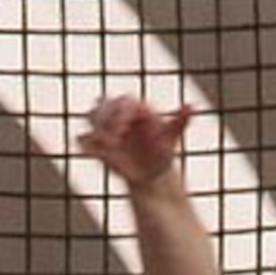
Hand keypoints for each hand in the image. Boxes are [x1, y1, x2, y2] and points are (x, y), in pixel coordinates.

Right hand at [77, 96, 193, 187]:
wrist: (153, 173)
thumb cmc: (163, 151)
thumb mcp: (172, 136)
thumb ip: (180, 120)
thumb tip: (192, 106)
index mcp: (135, 107)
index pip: (124, 101)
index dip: (121, 113)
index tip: (125, 129)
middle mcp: (119, 114)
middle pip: (102, 105)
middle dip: (104, 119)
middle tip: (114, 139)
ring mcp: (106, 128)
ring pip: (90, 117)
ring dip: (93, 129)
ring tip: (104, 146)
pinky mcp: (97, 145)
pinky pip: (83, 140)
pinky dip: (84, 144)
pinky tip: (94, 153)